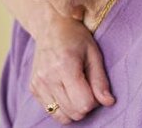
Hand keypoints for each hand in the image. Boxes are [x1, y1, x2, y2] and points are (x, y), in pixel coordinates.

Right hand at [30, 7, 113, 123]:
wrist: (50, 25)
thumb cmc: (75, 37)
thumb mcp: (93, 53)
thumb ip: (100, 80)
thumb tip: (109, 102)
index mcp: (65, 66)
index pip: (83, 104)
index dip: (95, 101)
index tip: (94, 86)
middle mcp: (48, 77)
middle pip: (73, 113)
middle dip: (85, 105)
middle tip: (86, 87)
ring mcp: (38, 83)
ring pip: (61, 116)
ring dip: (73, 109)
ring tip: (76, 91)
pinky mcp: (33, 87)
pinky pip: (50, 110)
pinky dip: (61, 106)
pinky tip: (64, 89)